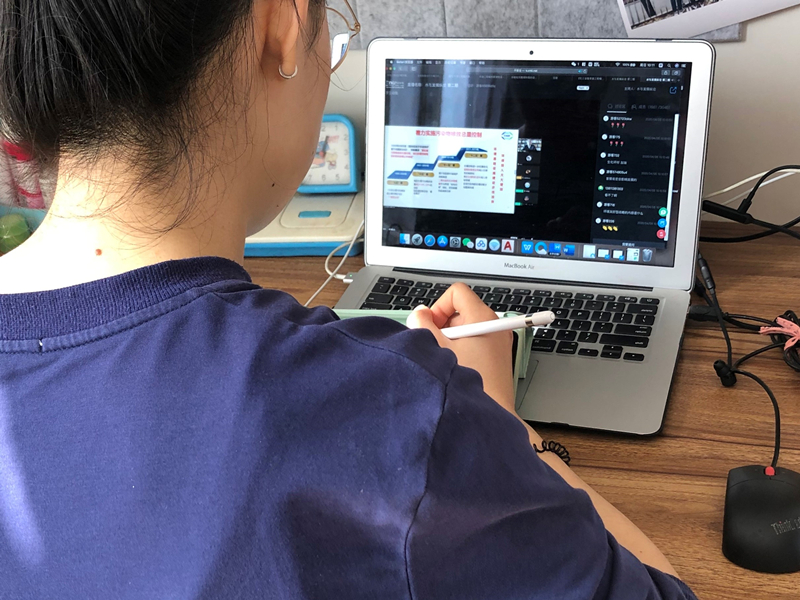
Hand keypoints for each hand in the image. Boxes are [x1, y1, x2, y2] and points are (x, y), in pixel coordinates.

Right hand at [406, 283, 515, 412]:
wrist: (492, 412)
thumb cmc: (471, 382)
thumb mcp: (437, 347)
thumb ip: (422, 323)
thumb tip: (419, 314)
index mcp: (482, 316)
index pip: (457, 292)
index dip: (440, 306)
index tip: (432, 325)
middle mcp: (494, 325)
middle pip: (461, 310)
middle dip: (443, 325)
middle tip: (436, 345)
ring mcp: (498, 341)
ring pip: (466, 328)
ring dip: (451, 340)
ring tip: (447, 360)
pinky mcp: (497, 357)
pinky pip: (475, 342)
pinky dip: (462, 350)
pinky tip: (456, 368)